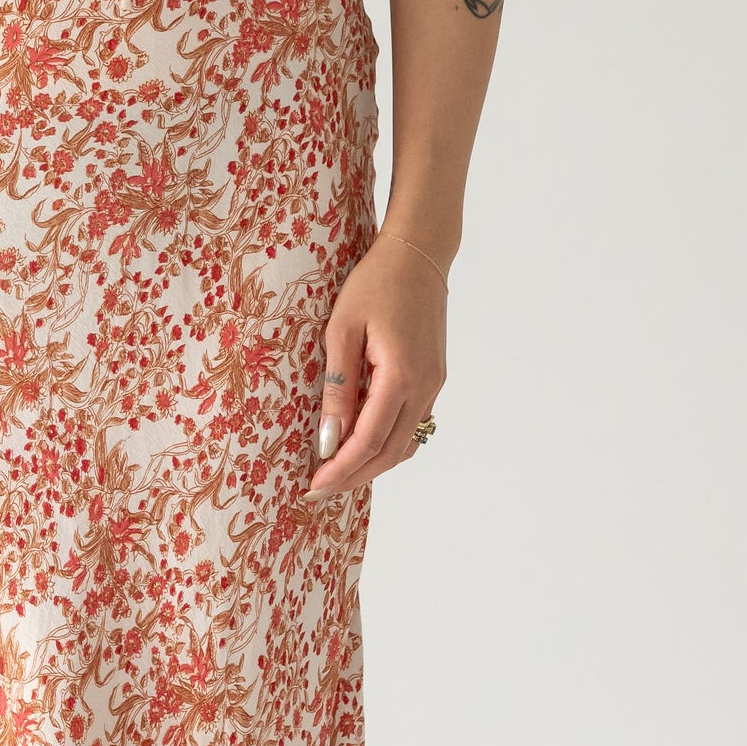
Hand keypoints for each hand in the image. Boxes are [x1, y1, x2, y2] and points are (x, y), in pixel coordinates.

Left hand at [306, 234, 447, 500]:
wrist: (417, 254)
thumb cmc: (374, 284)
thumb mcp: (343, 331)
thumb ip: (339, 388)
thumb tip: (329, 440)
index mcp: (401, 376)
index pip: (368, 441)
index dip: (340, 469)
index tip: (312, 485)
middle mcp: (424, 387)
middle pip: (389, 453)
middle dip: (353, 477)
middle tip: (318, 491)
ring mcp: (433, 385)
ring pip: (403, 444)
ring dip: (370, 465)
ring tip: (336, 475)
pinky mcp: (433, 379)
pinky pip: (411, 425)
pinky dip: (385, 444)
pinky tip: (360, 446)